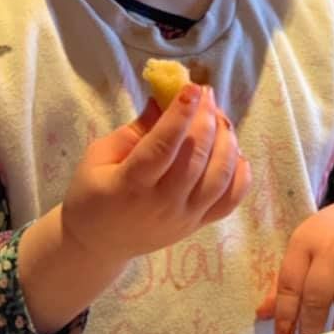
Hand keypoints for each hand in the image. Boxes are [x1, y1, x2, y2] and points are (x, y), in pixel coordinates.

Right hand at [61, 84, 251, 264]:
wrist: (99, 244)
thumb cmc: (92, 194)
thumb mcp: (98, 156)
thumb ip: (135, 129)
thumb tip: (164, 98)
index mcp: (129, 185)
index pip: (162, 148)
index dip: (179, 116)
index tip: (191, 89)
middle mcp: (161, 204)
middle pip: (195, 159)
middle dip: (206, 120)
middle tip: (206, 94)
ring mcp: (185, 217)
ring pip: (219, 178)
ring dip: (226, 142)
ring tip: (219, 118)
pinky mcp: (199, 225)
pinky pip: (231, 200)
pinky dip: (240, 174)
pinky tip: (234, 151)